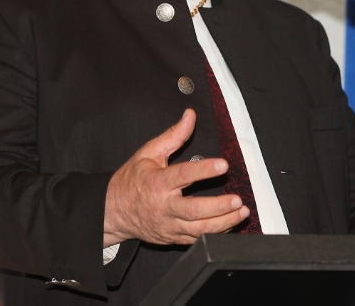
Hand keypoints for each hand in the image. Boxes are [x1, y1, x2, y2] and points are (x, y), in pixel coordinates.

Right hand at [103, 109, 249, 246]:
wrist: (113, 211)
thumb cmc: (131, 181)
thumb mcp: (148, 153)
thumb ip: (173, 135)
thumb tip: (190, 116)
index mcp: (157, 182)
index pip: (183, 175)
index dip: (204, 170)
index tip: (223, 165)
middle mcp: (164, 206)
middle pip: (193, 211)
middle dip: (218, 207)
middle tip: (237, 200)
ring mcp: (169, 225)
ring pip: (198, 230)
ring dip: (223, 222)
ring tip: (241, 212)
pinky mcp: (173, 237)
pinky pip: (197, 239)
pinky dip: (216, 233)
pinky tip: (230, 224)